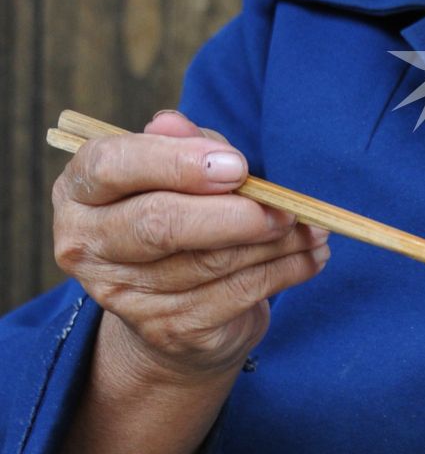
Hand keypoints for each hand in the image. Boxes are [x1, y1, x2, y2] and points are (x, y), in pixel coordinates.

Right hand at [52, 108, 329, 383]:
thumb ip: (184, 143)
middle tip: (284, 207)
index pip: (110, 166)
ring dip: (275, 241)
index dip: (175, 163)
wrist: (174, 309)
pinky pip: (237, 293)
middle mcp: (87, 245)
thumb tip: (173, 124)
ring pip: (210, 261)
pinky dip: (285, 271)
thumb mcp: (180, 170)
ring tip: (313, 226)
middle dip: (233, 213)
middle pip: (159, 223)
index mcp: (81, 192)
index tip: (238, 166)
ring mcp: (123, 295)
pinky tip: (311, 255)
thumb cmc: (178, 215)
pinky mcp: (167, 330)